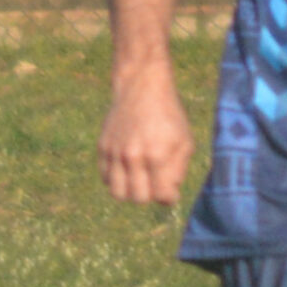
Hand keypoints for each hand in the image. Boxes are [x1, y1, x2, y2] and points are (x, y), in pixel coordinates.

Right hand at [99, 69, 194, 205]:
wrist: (141, 88)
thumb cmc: (169, 117)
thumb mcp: (185, 142)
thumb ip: (178, 172)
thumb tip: (167, 197)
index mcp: (157, 155)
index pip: (160, 196)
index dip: (168, 197)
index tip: (171, 190)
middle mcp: (133, 156)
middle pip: (137, 198)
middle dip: (149, 196)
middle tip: (155, 183)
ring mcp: (115, 152)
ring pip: (117, 193)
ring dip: (130, 192)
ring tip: (141, 179)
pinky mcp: (102, 147)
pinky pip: (105, 178)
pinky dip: (116, 179)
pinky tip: (128, 168)